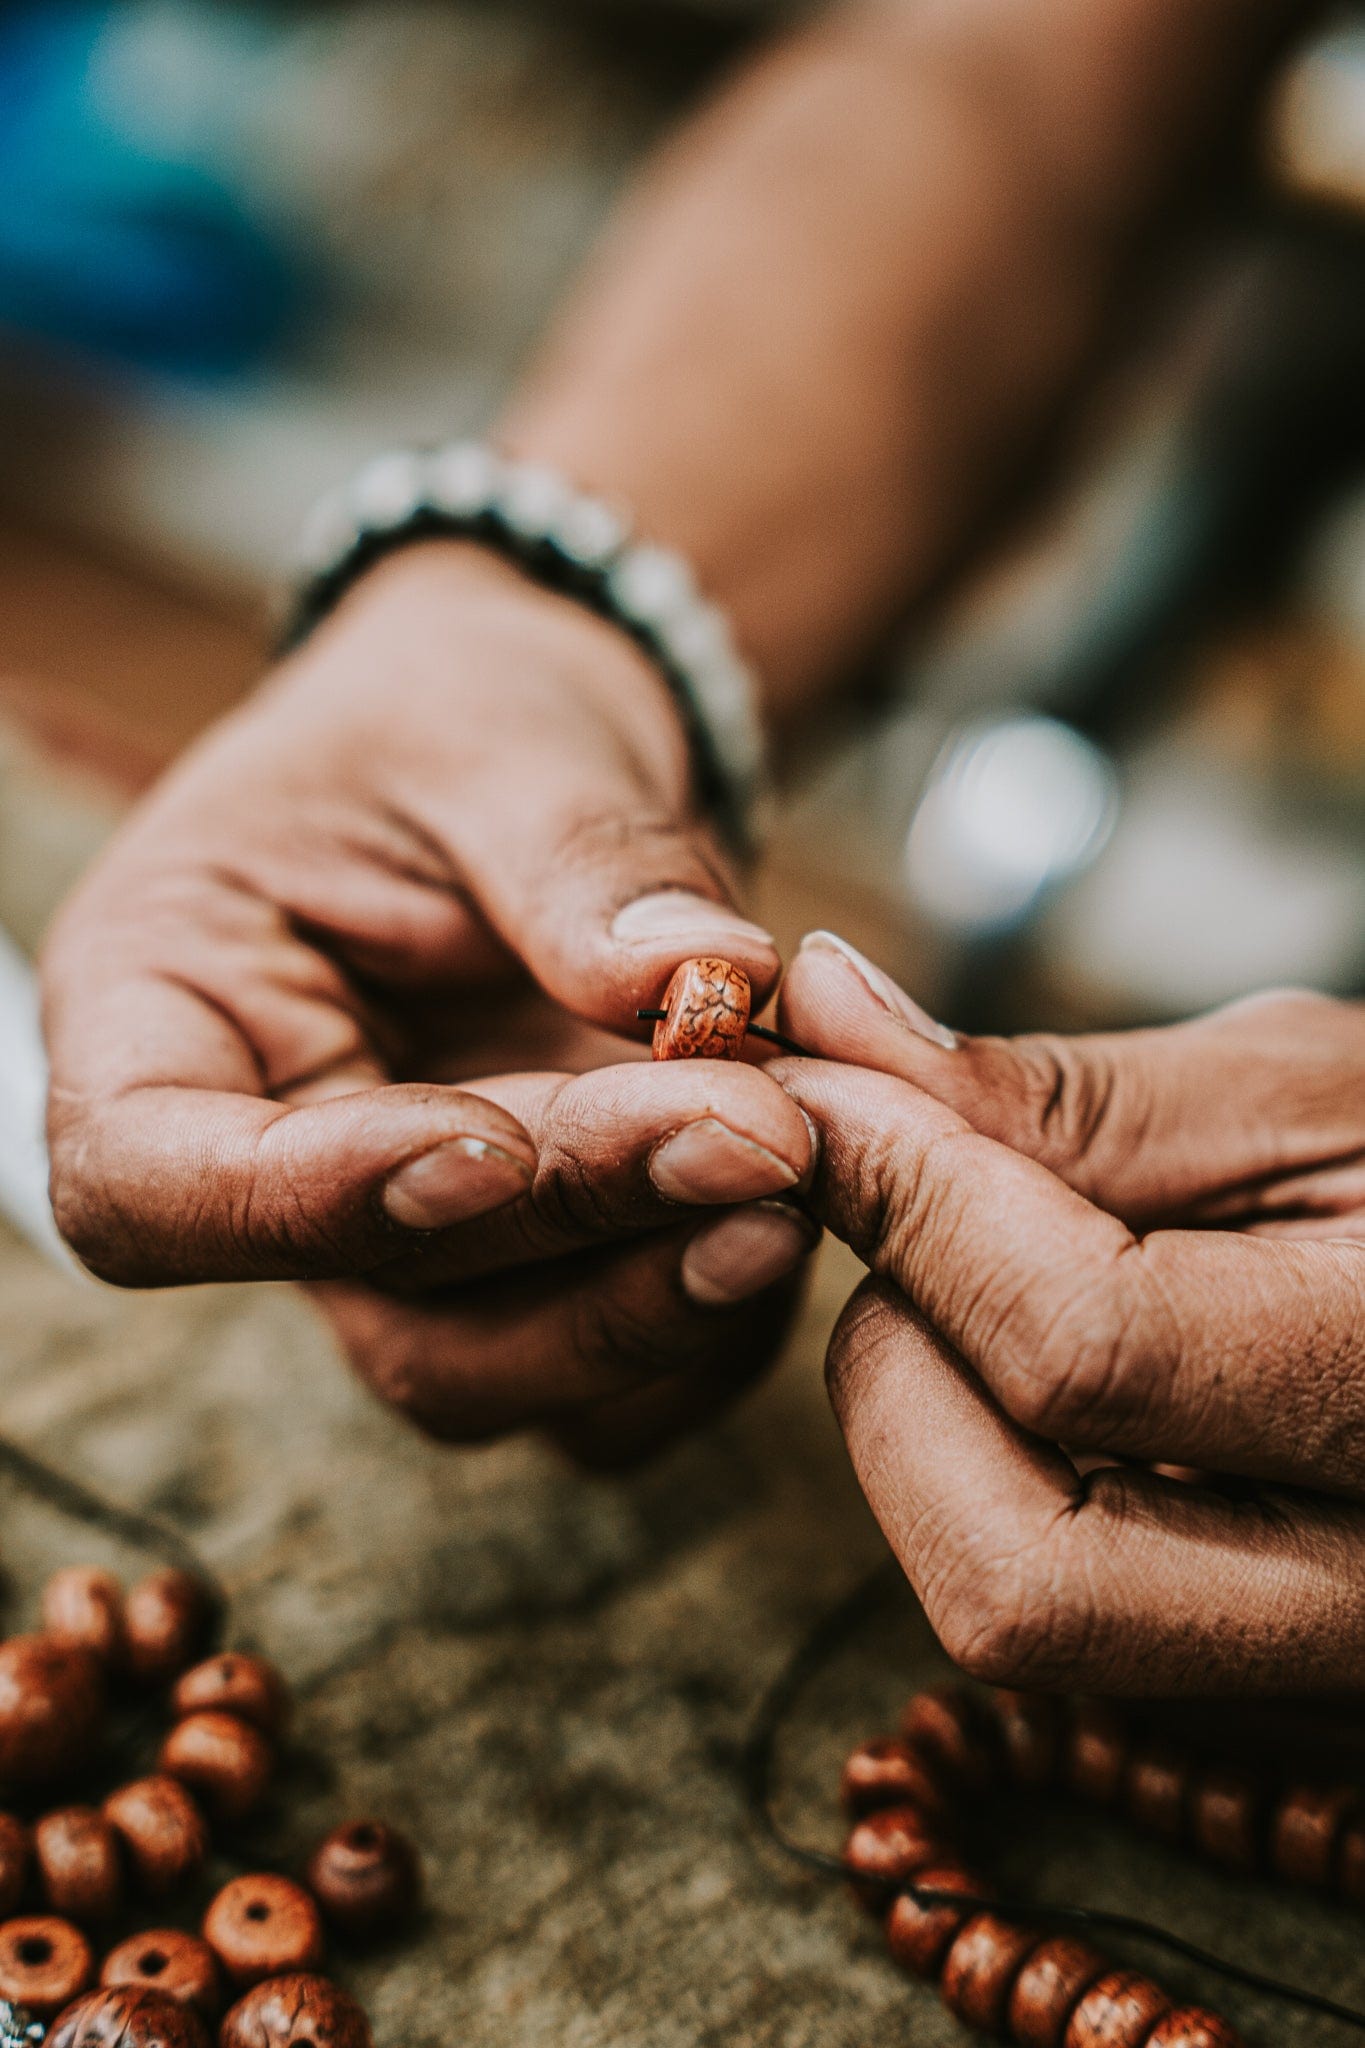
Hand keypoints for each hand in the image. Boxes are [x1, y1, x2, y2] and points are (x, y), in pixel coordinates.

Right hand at [41, 543, 816, 1457]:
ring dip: (659, 1303)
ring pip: (501, 1366)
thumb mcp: (500, 734)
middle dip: (579, 1231)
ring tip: (802, 1172)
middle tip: (759, 1135)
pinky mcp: (523, 1273)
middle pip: (381, 1302)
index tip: (489, 1142)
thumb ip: (583, 859)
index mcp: (162, 1015)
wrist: (524, 752)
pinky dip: (710, 1318)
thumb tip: (704, 979)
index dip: (313, 1202)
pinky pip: (609, 1371)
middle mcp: (264, 1164)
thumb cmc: (456, 717)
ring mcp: (401, 1241)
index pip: (152, 1183)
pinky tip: (805, 1204)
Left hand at [772, 931, 1364, 1692]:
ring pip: (1007, 1618)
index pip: (1077, 1349)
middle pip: (1008, 1580)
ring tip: (993, 1279)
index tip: (825, 1100)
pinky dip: (981, 1479)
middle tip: (916, 1221)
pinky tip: (1042, 1364)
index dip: (910, 1205)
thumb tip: (819, 1017)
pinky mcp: (1250, 1702)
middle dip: (899, 1373)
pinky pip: (1049, 1623)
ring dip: (926, 1428)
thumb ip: (1055, 1094)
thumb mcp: (1300, 1092)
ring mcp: (1313, 1684)